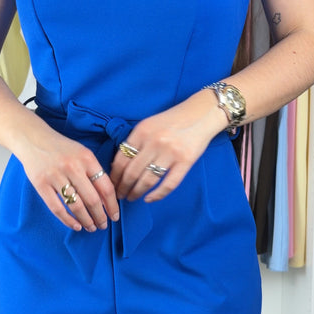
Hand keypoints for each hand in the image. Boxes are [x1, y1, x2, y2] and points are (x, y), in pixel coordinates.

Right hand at [18, 124, 118, 231]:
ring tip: (91, 227)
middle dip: (100, 216)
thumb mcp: (82, 153)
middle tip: (103, 225)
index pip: (105, 187)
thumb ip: (94, 173)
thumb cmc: (61, 148)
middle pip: (92, 199)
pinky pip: (57, 208)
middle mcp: (72, 167)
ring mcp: (55, 176)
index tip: (115, 216)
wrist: (32, 138)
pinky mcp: (41, 184)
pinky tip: (76, 226)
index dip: (112, 205)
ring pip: (76, 206)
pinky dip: (68, 220)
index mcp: (87, 158)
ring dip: (86, 220)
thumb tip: (106, 200)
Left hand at [110, 92, 225, 202]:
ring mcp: (171, 153)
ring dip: (137, 192)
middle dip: (122, 187)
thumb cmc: (172, 120)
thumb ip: (135, 141)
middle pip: (132, 172)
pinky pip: (169, 184)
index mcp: (142, 132)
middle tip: (119, 195)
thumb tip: (119, 165)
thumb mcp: (149, 124)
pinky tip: (149, 199)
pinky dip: (157, 195)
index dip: (114, 175)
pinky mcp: (185, 161)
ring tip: (132, 197)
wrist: (201, 114)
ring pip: (148, 180)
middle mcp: (154, 142)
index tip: (112, 184)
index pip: (121, 159)